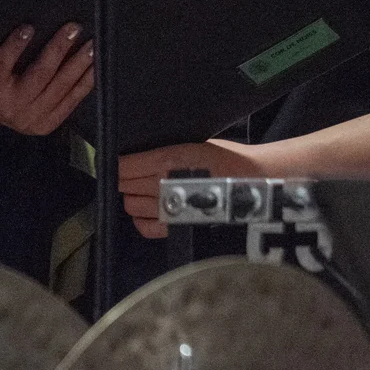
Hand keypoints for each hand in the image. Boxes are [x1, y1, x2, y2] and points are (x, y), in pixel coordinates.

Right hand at [0, 22, 93, 135]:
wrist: (4, 121)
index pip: (0, 65)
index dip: (13, 47)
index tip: (29, 27)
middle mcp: (12, 104)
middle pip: (39, 74)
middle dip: (58, 50)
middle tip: (74, 28)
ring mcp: (33, 116)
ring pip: (60, 86)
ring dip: (78, 64)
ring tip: (92, 44)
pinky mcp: (52, 122)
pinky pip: (73, 100)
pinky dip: (86, 82)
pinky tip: (96, 66)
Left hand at [118, 140, 267, 238]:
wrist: (251, 180)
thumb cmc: (225, 156)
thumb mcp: (194, 142)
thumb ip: (165, 149)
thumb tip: (138, 153)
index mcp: (167, 158)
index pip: (123, 165)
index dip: (119, 163)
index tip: (122, 161)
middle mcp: (161, 183)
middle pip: (124, 184)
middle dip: (127, 178)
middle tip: (137, 174)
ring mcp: (166, 208)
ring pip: (130, 204)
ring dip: (133, 197)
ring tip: (144, 191)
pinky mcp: (173, 227)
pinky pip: (143, 227)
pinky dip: (140, 219)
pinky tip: (148, 210)